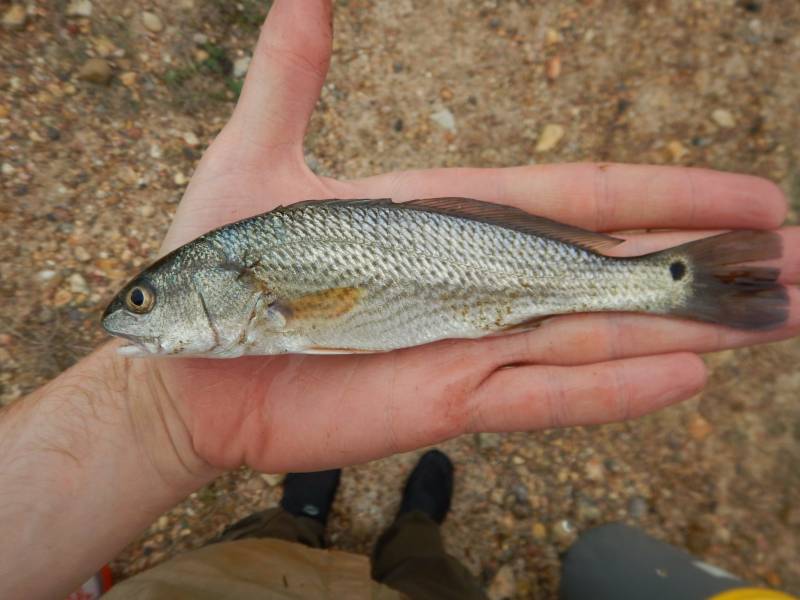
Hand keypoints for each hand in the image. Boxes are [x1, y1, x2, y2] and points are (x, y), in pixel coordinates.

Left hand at [146, 0, 797, 472]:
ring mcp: (470, 343)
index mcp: (449, 217)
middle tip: (799, 266)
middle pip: (611, 267)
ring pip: (597, 334)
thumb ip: (294, 75)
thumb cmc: (223, 264)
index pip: (578, 197)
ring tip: (775, 320)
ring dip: (687, 329)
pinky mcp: (449, 402)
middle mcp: (476, 280)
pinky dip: (614, 388)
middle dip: (706, 265)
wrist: (191, 366)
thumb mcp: (257, 153)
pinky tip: (686, 374)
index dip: (666, 192)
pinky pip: (545, 395)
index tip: (751, 196)